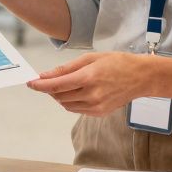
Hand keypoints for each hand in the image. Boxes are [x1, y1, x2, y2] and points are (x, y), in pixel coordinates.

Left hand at [27, 53, 151, 116]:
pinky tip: (75, 92)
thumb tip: (46, 75)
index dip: (40, 85)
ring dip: (59, 96)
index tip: (30, 83)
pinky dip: (70, 101)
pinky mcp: (99, 113)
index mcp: (89, 77)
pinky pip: (76, 109)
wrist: (141, 77)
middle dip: (49, 89)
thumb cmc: (117, 63)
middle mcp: (92, 94)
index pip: (57, 85)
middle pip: (59, 96)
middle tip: (47, 80)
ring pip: (66, 104)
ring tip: (63, 84)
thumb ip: (66, 68)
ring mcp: (96, 106)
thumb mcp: (91, 58)